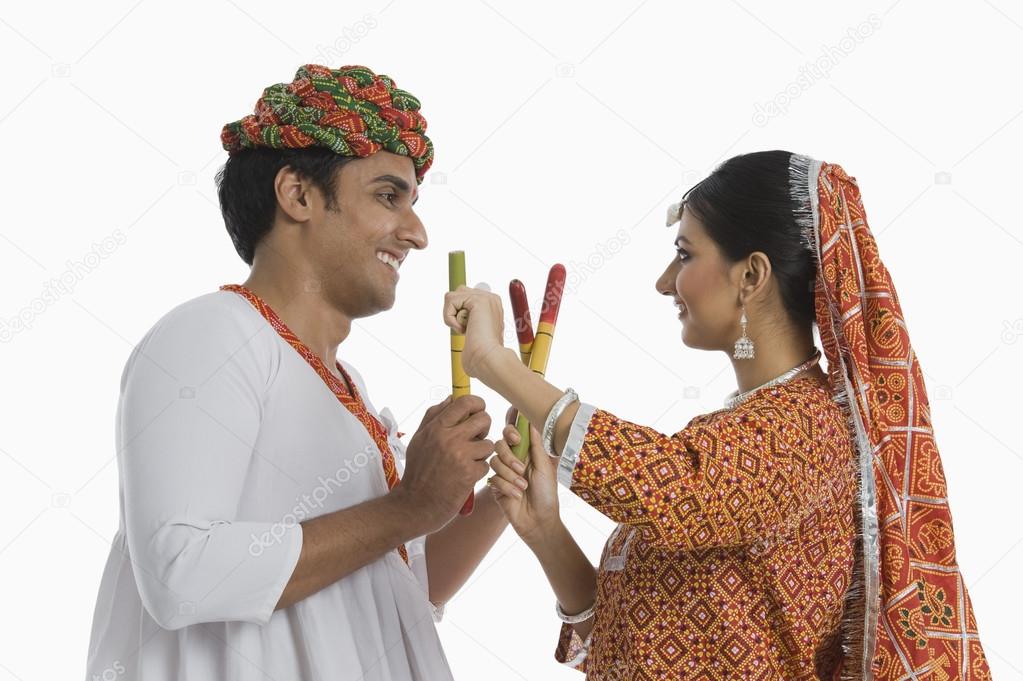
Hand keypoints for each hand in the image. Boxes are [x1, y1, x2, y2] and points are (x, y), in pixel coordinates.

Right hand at [400, 395, 493, 531]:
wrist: (415, 504)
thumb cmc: (417, 471)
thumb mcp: (419, 439)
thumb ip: (433, 416)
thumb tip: (450, 397)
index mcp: (437, 428)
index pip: (465, 402)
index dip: (477, 404)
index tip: (477, 411)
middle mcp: (449, 438)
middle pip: (484, 419)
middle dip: (483, 428)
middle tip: (476, 437)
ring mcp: (461, 456)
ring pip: (489, 443)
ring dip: (482, 452)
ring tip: (468, 460)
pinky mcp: (470, 474)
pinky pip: (486, 464)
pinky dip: (479, 471)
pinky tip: (466, 476)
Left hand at [442, 285, 505, 377]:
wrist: (489, 359)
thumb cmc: (481, 355)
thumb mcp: (474, 334)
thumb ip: (468, 320)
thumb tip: (455, 313)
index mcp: (492, 306)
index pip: (465, 298)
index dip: (459, 315)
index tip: (470, 332)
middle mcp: (491, 299)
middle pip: (458, 293)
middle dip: (454, 312)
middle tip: (466, 330)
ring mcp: (486, 297)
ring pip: (452, 296)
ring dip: (451, 316)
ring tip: (465, 329)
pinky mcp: (478, 299)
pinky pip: (450, 300)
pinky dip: (450, 318)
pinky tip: (463, 329)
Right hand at [487, 420, 560, 546]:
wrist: (538, 521)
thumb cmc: (546, 494)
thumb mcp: (545, 467)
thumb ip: (537, 445)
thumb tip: (533, 422)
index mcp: (526, 452)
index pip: (512, 433)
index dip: (511, 431)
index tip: (517, 439)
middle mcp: (513, 460)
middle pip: (499, 444)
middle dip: (509, 456)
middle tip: (521, 468)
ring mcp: (503, 473)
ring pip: (495, 461)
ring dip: (510, 475)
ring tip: (523, 487)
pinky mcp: (496, 486)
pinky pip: (494, 478)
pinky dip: (507, 487)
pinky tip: (516, 495)